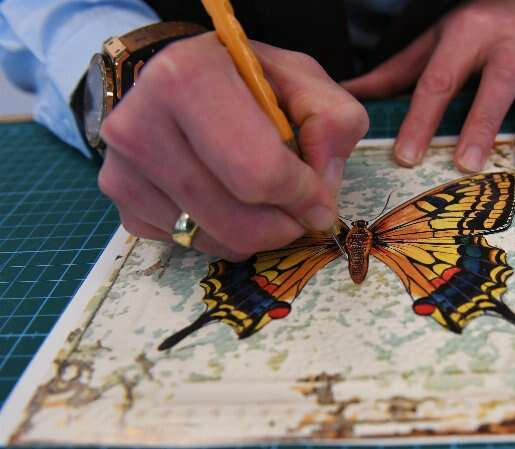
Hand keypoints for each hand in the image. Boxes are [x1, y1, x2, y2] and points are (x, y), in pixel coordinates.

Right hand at [98, 33, 368, 259]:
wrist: (183, 82)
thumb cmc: (247, 81)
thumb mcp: (304, 81)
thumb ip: (332, 122)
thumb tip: (322, 186)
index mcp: (186, 78)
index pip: (256, 170)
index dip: (301, 197)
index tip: (320, 202)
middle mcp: (139, 123)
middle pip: (233, 219)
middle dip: (282, 227)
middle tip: (299, 213)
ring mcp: (121, 168)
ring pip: (210, 239)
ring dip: (254, 236)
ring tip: (265, 202)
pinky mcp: (122, 203)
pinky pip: (186, 245)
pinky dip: (221, 236)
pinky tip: (227, 201)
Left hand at [342, 0, 514, 174]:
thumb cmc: (470, 33)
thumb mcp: (432, 44)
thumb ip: (396, 73)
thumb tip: (349, 96)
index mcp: (467, 32)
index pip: (440, 78)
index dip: (422, 118)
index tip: (406, 156)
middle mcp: (510, 41)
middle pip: (498, 80)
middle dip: (483, 123)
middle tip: (467, 165)